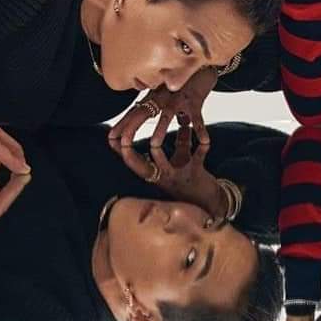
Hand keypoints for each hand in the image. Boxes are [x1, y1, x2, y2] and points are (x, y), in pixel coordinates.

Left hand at [109, 66, 217, 146]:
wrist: (204, 64)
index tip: (111, 137)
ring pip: (167, 114)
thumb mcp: (175, 95)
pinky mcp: (195, 99)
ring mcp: (179, 98)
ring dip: (160, 129)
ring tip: (154, 144)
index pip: (135, 112)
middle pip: (144, 113)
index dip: (123, 124)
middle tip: (122, 143)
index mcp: (155, 97)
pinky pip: (197, 117)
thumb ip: (172, 110)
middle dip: (131, 128)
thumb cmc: (188, 80)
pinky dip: (199, 129)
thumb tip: (178, 124)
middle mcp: (163, 97)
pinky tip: (203, 141)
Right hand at [111, 123, 225, 219]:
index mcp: (157, 173)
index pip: (134, 163)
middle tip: (123, 142)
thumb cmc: (192, 178)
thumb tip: (180, 120)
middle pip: (140, 167)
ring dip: (158, 153)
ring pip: (164, 165)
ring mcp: (178, 175)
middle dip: (130, 156)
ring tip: (154, 142)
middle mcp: (163, 176)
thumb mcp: (182, 158)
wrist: (209, 201)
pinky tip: (205, 139)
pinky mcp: (196, 172)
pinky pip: (196, 158)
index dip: (122, 152)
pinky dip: (201, 147)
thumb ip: (180, 140)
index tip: (111, 138)